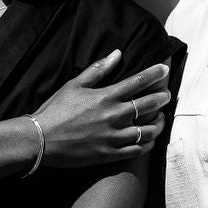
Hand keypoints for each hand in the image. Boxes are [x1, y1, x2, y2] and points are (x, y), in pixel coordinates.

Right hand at [34, 51, 170, 165]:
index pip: (138, 81)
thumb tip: (117, 53)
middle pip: (149, 105)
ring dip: (158, 123)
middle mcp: (114, 117)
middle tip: (166, 95)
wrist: (40, 141)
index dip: (155, 74)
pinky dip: (147, 144)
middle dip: (162, 98)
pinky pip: (138, 151)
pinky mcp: (110, 155)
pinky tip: (149, 139)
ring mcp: (113, 137)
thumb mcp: (75, 85)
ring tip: (159, 118)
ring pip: (148, 131)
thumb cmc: (55, 110)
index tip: (165, 70)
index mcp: (105, 97)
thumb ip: (98, 69)